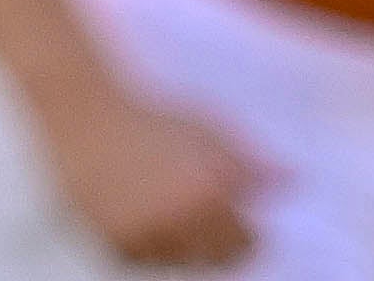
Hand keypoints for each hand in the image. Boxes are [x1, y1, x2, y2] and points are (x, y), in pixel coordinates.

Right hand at [30, 66, 267, 269]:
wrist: (81, 111)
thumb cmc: (149, 114)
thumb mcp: (205, 127)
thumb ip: (249, 160)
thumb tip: (292, 181)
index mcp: (210, 192)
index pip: (247, 244)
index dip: (242, 231)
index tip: (233, 218)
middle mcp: (182, 219)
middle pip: (216, 259)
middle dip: (213, 240)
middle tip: (197, 213)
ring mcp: (147, 233)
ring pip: (179, 262)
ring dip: (179, 245)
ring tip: (166, 212)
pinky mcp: (115, 241)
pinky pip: (144, 258)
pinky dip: (147, 245)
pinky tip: (141, 215)